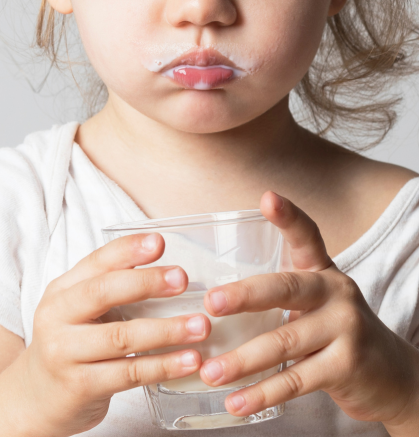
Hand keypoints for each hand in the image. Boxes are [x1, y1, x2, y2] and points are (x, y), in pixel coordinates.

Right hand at [18, 233, 209, 436]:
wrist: (37, 397)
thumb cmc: (72, 342)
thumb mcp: (80, 309)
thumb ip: (112, 288)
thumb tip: (169, 271)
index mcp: (63, 290)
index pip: (96, 261)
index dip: (128, 249)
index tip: (159, 242)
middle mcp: (58, 316)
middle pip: (104, 292)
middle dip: (146, 282)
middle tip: (182, 279)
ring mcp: (65, 353)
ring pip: (121, 337)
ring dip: (166, 330)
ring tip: (200, 325)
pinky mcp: (80, 386)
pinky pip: (129, 374)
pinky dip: (164, 365)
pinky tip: (190, 360)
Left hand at [199, 191, 418, 432]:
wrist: (390, 373)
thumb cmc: (336, 331)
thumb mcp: (315, 304)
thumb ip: (279, 298)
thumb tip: (213, 304)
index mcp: (322, 272)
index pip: (308, 236)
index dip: (288, 217)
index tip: (267, 198)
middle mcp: (335, 293)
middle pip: (286, 288)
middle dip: (245, 295)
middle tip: (211, 304)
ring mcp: (345, 329)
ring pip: (284, 342)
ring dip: (242, 360)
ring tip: (210, 371)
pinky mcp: (347, 367)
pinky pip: (296, 380)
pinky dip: (262, 393)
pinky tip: (236, 402)